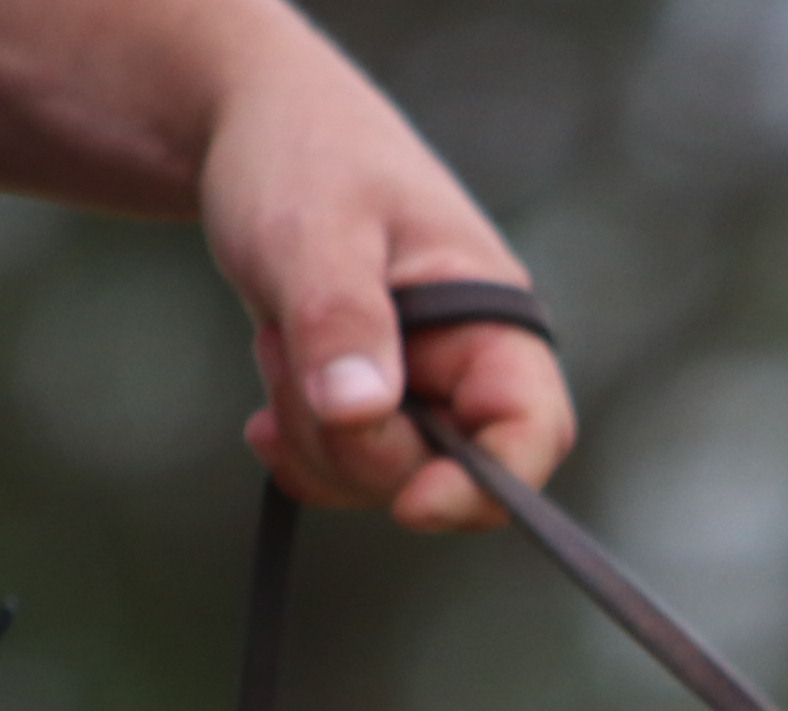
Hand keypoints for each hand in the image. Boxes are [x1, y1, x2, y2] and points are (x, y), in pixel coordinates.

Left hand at [197, 24, 571, 531]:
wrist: (255, 127)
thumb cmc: (300, 156)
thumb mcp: (312, 230)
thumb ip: (340, 318)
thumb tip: (360, 413)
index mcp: (494, 319)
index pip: (532, 435)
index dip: (484, 486)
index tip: (408, 505)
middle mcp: (475, 366)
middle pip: (448, 473)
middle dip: (355, 441)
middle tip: (290, 353)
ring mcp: (426, 393)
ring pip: (390, 480)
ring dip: (315, 433)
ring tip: (283, 339)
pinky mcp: (379, 407)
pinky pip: (351, 474)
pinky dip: (301, 450)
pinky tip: (270, 400)